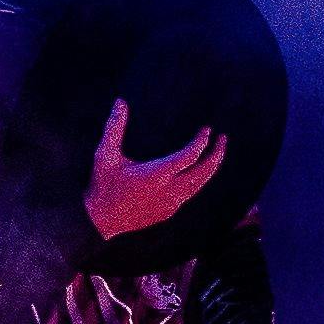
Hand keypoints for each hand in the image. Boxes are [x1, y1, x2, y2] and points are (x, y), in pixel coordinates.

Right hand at [81, 99, 225, 244]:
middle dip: (216, 154)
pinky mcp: (168, 211)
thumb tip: (120, 102)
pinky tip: (197, 172)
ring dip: (210, 168)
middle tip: (223, 139)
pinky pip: (190, 194)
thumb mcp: (105, 155)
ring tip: (216, 153)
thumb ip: (114, 127)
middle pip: (203, 172)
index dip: (202, 142)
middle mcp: (168, 190)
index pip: (190, 156)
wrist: (100, 221)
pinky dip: (198, 180)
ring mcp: (170, 203)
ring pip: (199, 185)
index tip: (207, 130)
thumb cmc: (102, 185)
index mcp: (156, 174)